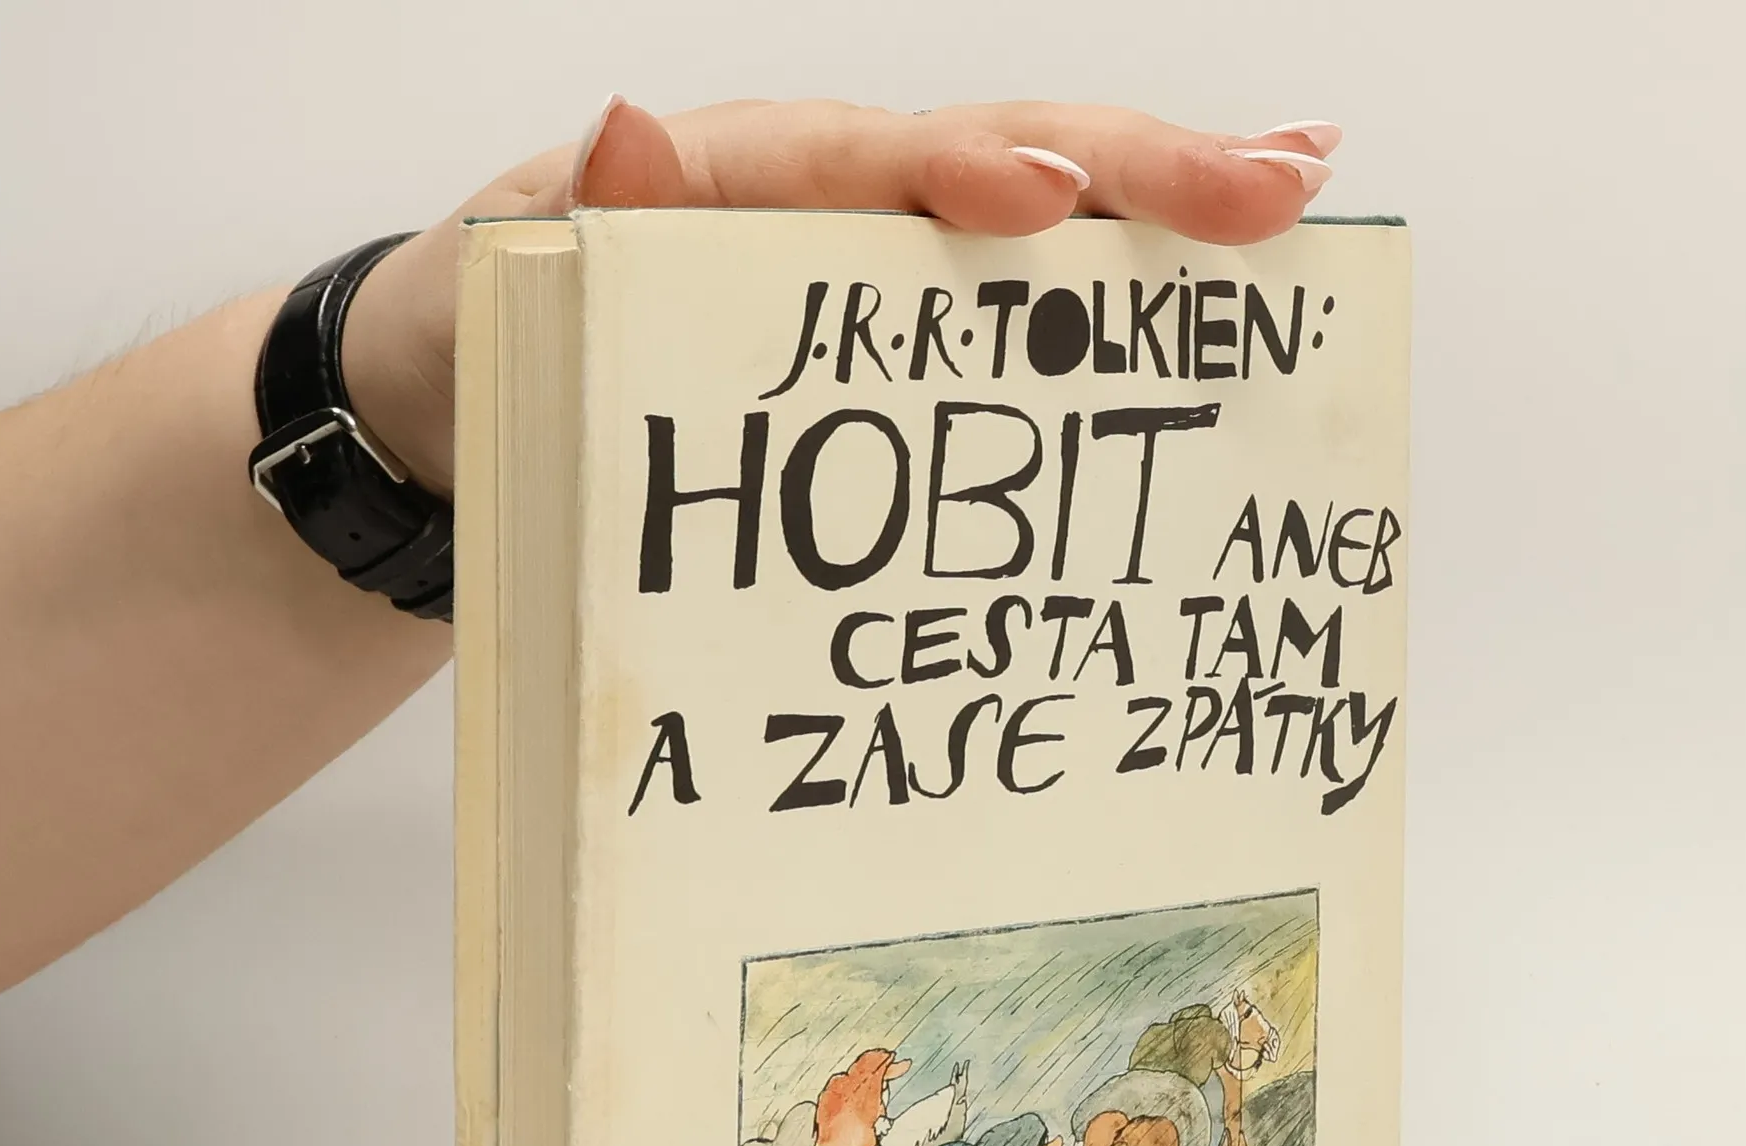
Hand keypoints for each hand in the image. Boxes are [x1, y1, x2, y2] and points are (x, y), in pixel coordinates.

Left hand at [341, 99, 1339, 493]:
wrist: (461, 415)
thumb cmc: (492, 335)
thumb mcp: (505, 275)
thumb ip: (575, 219)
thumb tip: (632, 131)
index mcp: (737, 179)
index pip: (874, 156)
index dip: (972, 171)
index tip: (1057, 196)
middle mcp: (824, 212)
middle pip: (1000, 163)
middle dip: (1139, 172)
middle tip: (1279, 179)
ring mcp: (860, 288)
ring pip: (1025, 245)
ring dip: (1154, 233)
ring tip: (1283, 217)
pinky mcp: (872, 368)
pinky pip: (993, 341)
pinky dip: (1094, 335)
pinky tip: (1181, 347)